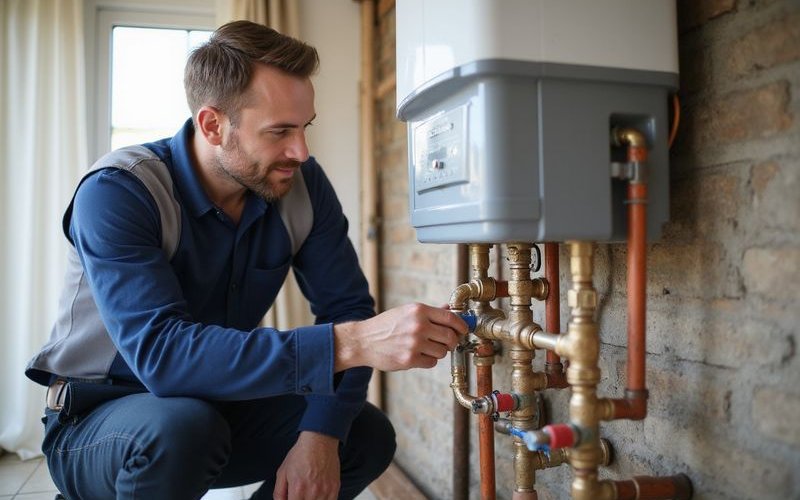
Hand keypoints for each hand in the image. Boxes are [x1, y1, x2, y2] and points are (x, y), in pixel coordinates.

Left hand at [273, 431, 339, 499]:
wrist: (319, 441)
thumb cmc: (301, 454)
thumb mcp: (282, 472)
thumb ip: (279, 493)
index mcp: (297, 489)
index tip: (292, 498)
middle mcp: (312, 491)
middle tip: (299, 495)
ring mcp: (325, 490)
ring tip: (308, 493)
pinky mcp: (334, 488)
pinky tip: (318, 495)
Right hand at [334, 303, 465, 371]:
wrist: (364, 340)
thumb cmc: (386, 326)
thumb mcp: (407, 312)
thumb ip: (430, 312)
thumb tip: (450, 309)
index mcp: (418, 311)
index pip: (451, 318)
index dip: (461, 325)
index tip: (463, 330)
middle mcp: (418, 325)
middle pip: (450, 337)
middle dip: (451, 341)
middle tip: (446, 342)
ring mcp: (414, 343)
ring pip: (442, 351)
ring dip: (438, 352)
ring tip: (426, 348)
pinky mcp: (409, 359)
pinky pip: (431, 363)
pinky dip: (428, 361)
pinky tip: (417, 355)